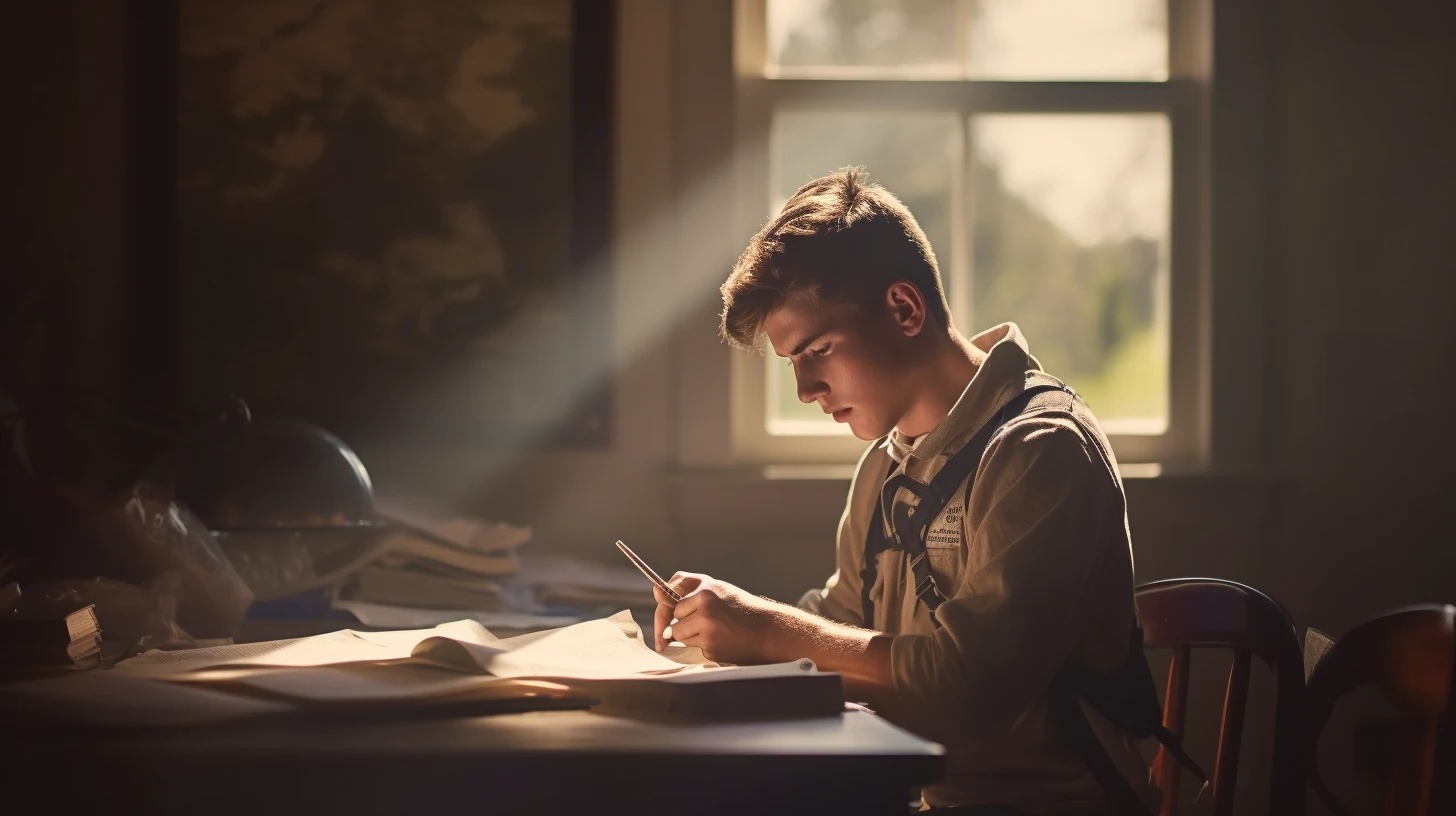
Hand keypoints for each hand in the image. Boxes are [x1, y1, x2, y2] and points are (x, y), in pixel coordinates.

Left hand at [652, 572, 786, 663]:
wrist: (766, 630)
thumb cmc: (739, 607)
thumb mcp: (716, 587)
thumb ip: (687, 586)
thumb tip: (656, 592)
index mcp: (705, 591)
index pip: (671, 600)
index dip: (671, 608)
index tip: (670, 613)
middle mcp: (705, 609)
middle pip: (674, 621)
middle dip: (680, 624)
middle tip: (699, 624)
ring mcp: (707, 631)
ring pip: (680, 636)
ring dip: (690, 636)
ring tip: (712, 630)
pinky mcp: (711, 649)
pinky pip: (693, 648)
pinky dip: (702, 646)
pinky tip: (720, 640)